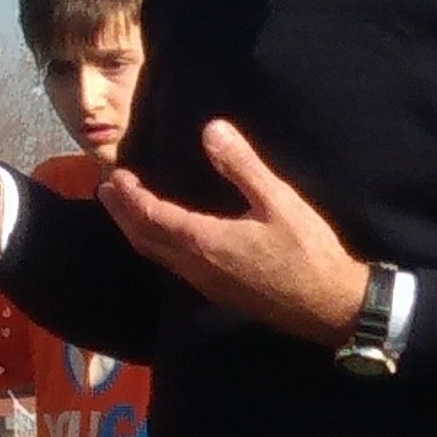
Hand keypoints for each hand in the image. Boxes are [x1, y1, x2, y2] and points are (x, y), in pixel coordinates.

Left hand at [97, 120, 363, 346]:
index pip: (150, 216)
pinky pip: (174, 267)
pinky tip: (168, 238)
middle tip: (107, 190)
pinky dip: (159, 246)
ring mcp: (206, 285)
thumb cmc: (307, 252)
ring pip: (157, 257)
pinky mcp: (220, 294)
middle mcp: (195, 267)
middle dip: (122, 214)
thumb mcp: (278, 201)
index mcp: (203, 241)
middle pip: (144, 240)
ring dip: (137, 232)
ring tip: (127, 210)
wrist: (330, 307)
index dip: (129, 195)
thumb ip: (242, 166)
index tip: (115, 174)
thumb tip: (212, 129)